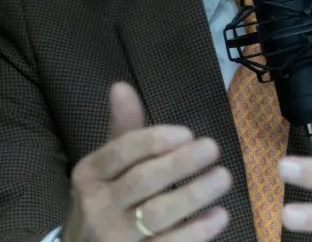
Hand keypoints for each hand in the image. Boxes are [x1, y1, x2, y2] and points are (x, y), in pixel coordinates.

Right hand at [63, 82, 230, 240]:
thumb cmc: (105, 201)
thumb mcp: (106, 167)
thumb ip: (123, 130)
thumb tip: (121, 86)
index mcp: (89, 175)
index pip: (120, 152)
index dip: (154, 140)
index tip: (187, 133)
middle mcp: (96, 206)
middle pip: (142, 181)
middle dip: (180, 163)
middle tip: (212, 148)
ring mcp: (114, 238)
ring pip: (158, 214)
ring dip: (195, 194)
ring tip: (223, 177)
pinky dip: (197, 230)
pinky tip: (219, 215)